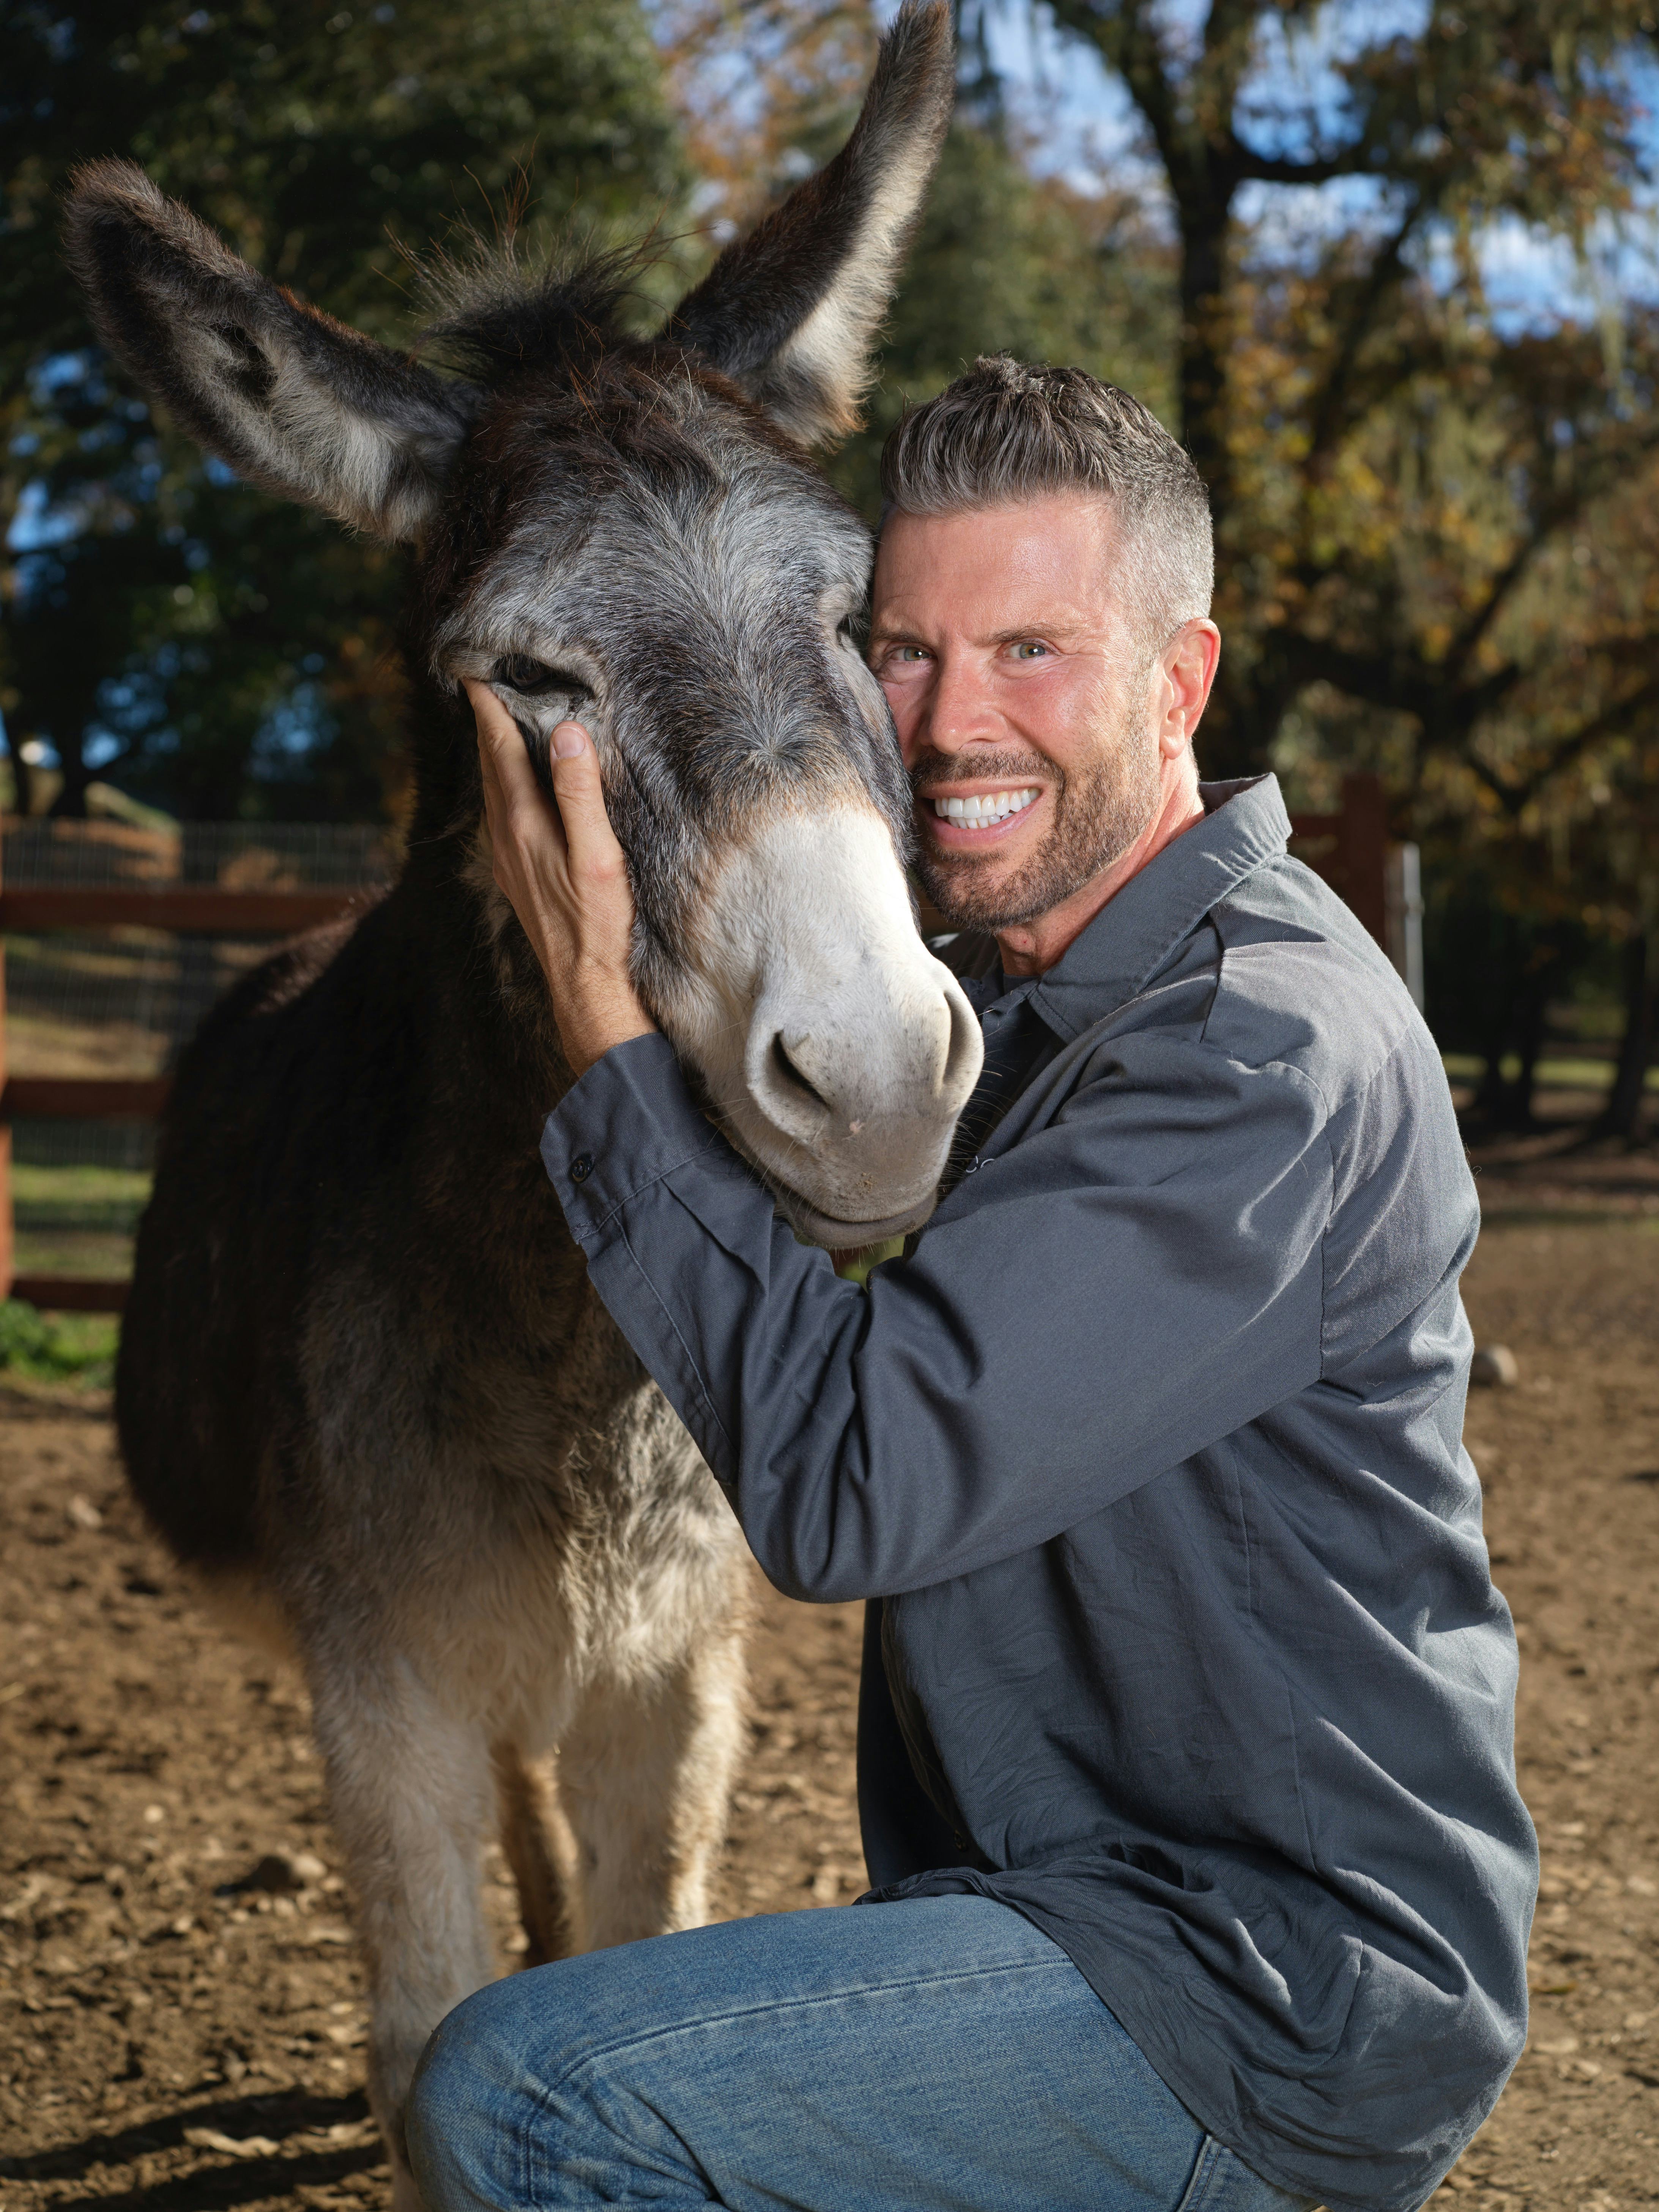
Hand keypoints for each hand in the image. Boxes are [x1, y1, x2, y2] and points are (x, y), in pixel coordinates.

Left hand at [468, 680, 655, 1077]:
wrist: (583, 984)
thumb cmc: (597, 923)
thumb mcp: (598, 855)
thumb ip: (580, 792)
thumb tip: (566, 732)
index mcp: (523, 823)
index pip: (499, 748)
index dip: (487, 705)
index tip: (474, 665)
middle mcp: (506, 835)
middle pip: (489, 763)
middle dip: (484, 719)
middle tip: (482, 678)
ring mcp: (507, 856)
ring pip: (492, 788)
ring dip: (492, 751)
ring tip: (496, 720)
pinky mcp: (516, 872)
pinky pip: (501, 811)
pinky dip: (503, 782)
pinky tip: (514, 784)